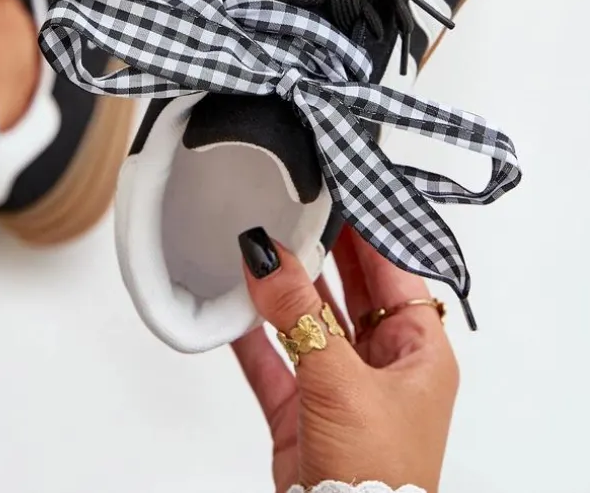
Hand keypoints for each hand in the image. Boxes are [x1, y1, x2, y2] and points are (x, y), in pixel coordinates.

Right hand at [232, 226, 458, 492]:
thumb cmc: (380, 479)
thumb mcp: (341, 383)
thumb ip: (299, 316)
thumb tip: (267, 255)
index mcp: (419, 352)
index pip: (392, 269)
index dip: (364, 228)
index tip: (334, 189)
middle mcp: (384, 366)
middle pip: (351, 290)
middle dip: (321, 250)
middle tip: (293, 206)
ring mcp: (342, 389)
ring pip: (309, 322)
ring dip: (283, 290)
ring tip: (258, 247)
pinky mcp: (304, 415)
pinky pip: (275, 362)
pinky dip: (252, 336)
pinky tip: (232, 307)